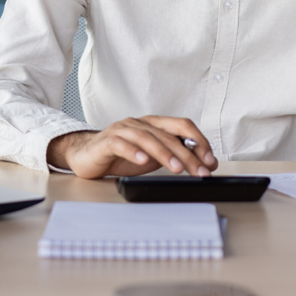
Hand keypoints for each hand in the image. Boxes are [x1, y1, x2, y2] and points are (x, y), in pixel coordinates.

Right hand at [46, 116, 218, 179]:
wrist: (86, 155)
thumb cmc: (120, 156)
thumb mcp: (152, 157)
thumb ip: (174, 155)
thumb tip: (204, 162)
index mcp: (153, 124)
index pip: (181, 125)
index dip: (198, 141)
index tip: (209, 160)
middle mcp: (139, 123)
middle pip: (167, 135)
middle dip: (187, 154)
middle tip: (200, 171)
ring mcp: (122, 130)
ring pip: (147, 138)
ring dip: (164, 153)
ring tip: (177, 168)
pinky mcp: (106, 141)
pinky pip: (121, 144)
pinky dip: (133, 152)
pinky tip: (142, 161)